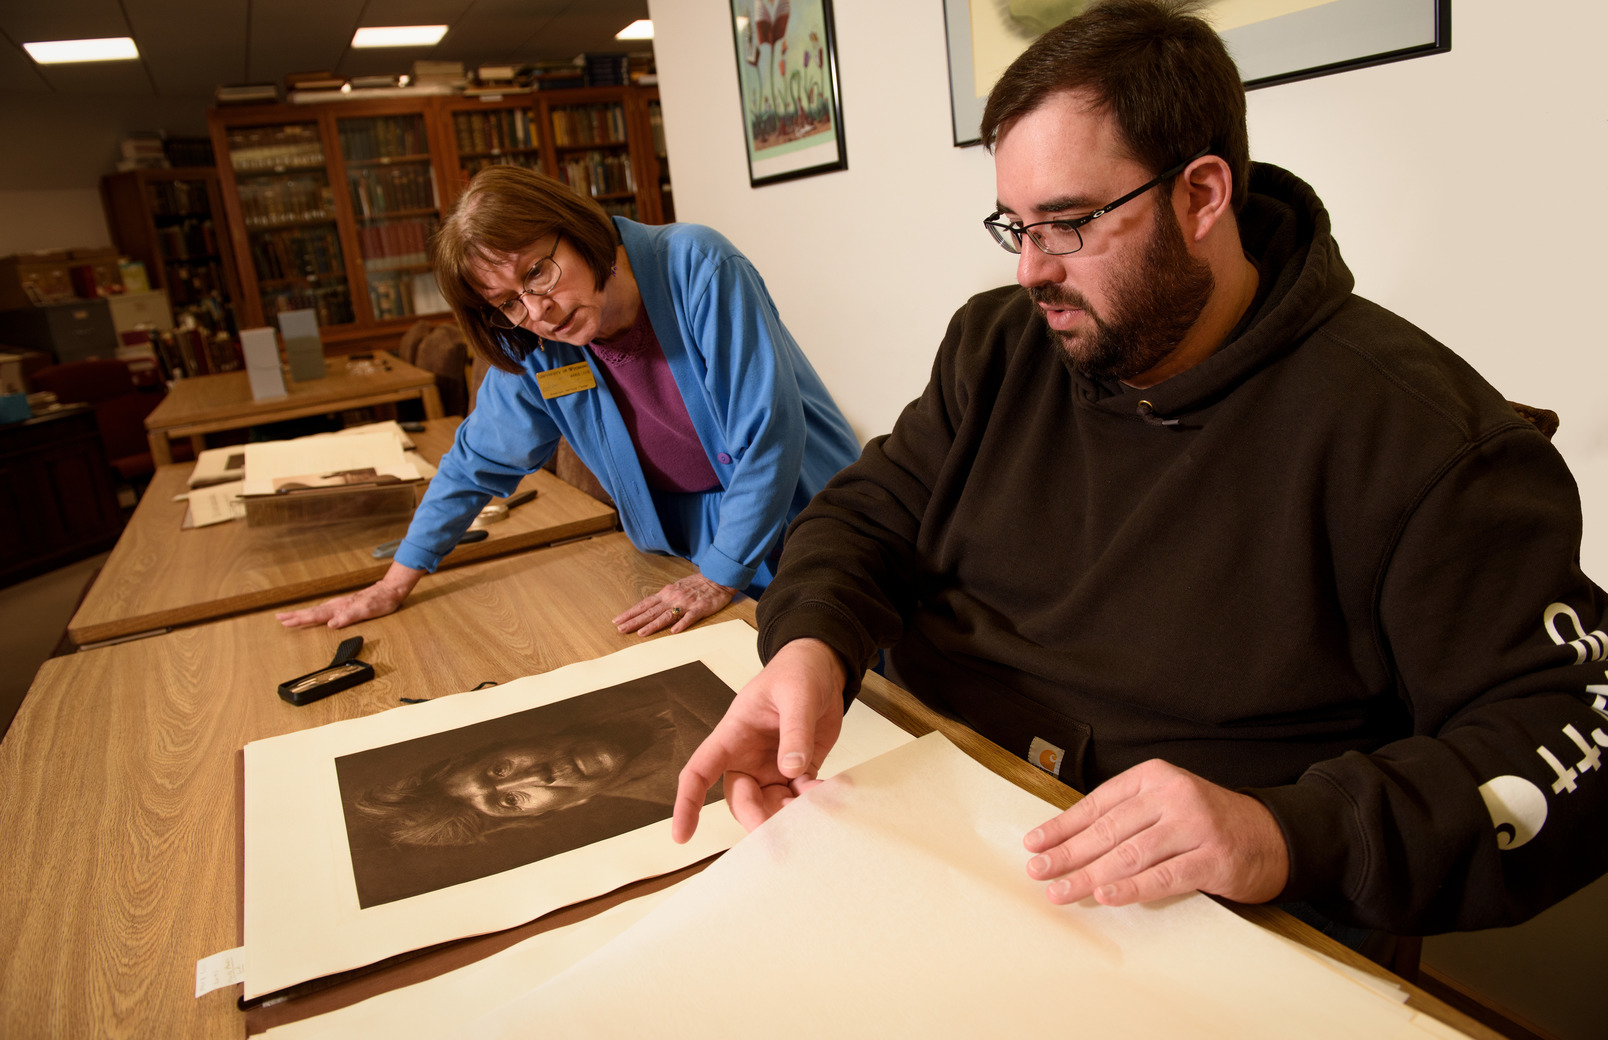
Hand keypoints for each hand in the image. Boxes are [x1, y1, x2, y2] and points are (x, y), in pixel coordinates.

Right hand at [275, 562, 422, 628]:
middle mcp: (338, 606)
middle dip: (295, 616)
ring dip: (302, 614)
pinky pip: (325, 611)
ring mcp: (341, 605)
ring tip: (290, 617)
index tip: (285, 621)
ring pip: (317, 611)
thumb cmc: (381, 601)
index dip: (300, 619)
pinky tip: (313, 616)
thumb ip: (349, 617)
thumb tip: (331, 624)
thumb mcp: (367, 610)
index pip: (316, 615)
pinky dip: (315, 614)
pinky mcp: (345, 606)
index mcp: (340, 608)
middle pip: (312, 612)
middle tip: (279, 618)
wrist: (391, 590)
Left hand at [613, 574, 736, 635]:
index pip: (644, 605)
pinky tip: (674, 632)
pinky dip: (681, 624)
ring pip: (666, 616)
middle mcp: (672, 598)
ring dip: (653, 625)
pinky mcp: (700, 609)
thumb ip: (665, 598)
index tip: (617, 620)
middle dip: (634, 621)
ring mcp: (686, 604)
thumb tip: (651, 606)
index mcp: (666, 594)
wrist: (717, 577)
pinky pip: (689, 618)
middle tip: (620, 629)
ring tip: (640, 633)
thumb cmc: (697, 584)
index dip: (630, 613)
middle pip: (650, 611)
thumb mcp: (677, 588)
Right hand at [671, 638, 846, 842]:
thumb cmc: (796, 673)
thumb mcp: (796, 695)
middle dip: (755, 819)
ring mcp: (773, 768)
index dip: (688, 803)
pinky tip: (831, 793)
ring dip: (788, 816)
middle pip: (740, 799)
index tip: (681, 835)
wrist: (822, 670)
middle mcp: (748, 758)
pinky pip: (801, 798)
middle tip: (779, 835)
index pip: (700, 771)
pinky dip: (814, 802)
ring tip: (812, 811)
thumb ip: (795, 731)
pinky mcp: (799, 772)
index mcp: (733, 735)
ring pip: (770, 806)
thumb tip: (792, 769)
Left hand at [1024, 759, 1288, 907]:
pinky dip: (1131, 888)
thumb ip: (1127, 815)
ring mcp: (1194, 826)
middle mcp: (1172, 796)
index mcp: (1154, 777)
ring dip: (1089, 875)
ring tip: (1061, 890)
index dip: (1062, 826)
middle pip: (1109, 829)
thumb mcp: (1166, 803)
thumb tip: (1068, 840)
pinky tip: (1107, 896)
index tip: (1034, 844)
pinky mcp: (1212, 859)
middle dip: (1068, 853)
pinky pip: (1163, 876)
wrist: (1271, 835)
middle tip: (1038, 871)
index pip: (1097, 803)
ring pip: (1130, 854)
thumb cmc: (1207, 822)